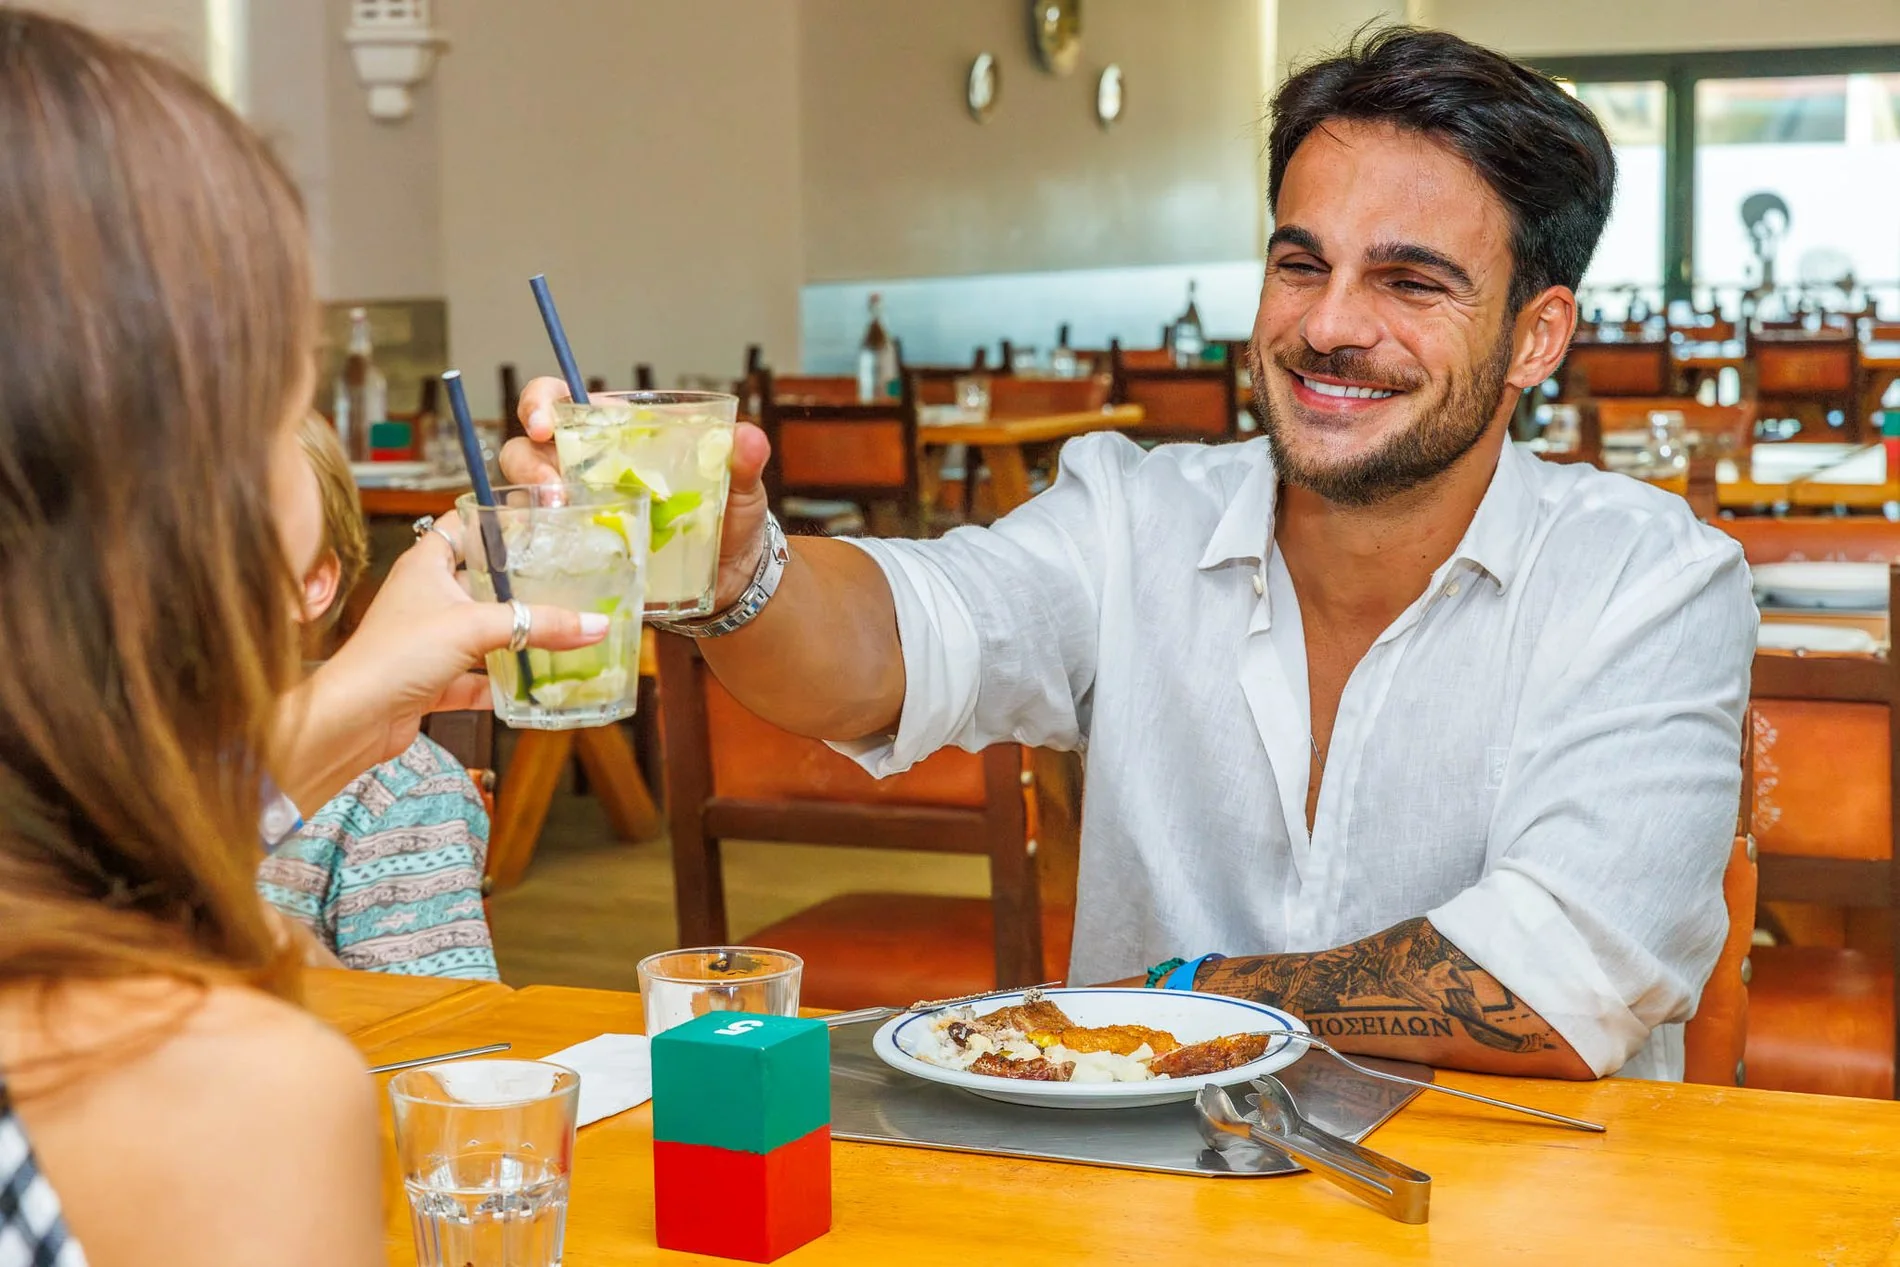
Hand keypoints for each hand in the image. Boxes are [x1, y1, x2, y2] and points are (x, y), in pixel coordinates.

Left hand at [271, 514, 610, 811]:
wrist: (354, 719)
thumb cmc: (397, 654)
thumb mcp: (476, 627)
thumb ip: (539, 624)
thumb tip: (596, 624)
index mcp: (425, 564)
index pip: (462, 526)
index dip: (495, 520)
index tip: (538, 521)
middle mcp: (425, 597)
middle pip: (479, 581)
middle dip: (519, 584)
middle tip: (565, 578)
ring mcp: (428, 639)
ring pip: (481, 631)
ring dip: (513, 636)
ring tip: (560, 631)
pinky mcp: (431, 679)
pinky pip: (475, 678)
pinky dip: (500, 684)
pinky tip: (531, 689)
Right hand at [501, 376, 773, 608]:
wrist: (731, 579)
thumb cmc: (730, 519)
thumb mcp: (741, 486)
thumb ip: (743, 460)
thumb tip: (748, 436)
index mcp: (615, 433)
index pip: (559, 401)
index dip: (539, 403)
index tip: (543, 422)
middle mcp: (584, 466)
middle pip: (527, 448)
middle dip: (530, 463)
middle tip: (555, 489)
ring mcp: (576, 509)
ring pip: (524, 493)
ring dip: (530, 501)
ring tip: (558, 516)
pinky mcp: (576, 550)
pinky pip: (537, 543)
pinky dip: (533, 545)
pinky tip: (551, 553)